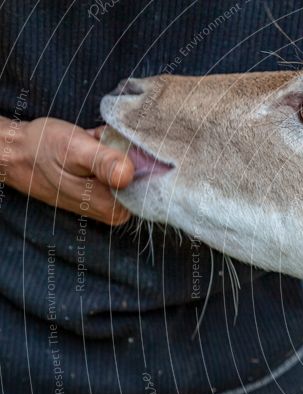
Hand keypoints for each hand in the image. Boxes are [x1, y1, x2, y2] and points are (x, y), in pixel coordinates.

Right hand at [1, 117, 133, 224]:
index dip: (139, 154)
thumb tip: (128, 174)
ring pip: (133, 166)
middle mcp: (119, 210)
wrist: (17, 153)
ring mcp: (114, 201)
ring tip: (93, 142)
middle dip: (126, 150)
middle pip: (145, 174)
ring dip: (117, 148)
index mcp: (116, 208)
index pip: (153, 182)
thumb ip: (104, 162)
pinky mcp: (107, 190)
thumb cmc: (42, 149)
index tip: (113, 144)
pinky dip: (111, 149)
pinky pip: (122, 165)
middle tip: (98, 141)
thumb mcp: (74, 150)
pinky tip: (94, 143)